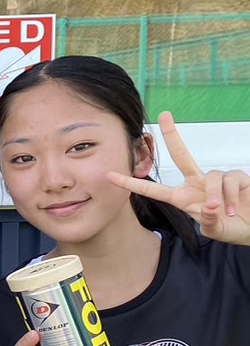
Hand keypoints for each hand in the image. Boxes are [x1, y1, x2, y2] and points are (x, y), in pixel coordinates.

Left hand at [108, 111, 248, 244]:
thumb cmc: (231, 228)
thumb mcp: (215, 229)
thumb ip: (208, 221)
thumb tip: (208, 206)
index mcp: (183, 198)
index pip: (153, 190)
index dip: (131, 184)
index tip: (109, 176)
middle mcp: (197, 184)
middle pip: (182, 155)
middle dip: (173, 135)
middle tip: (164, 115)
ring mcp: (216, 179)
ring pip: (211, 177)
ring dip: (216, 196)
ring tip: (224, 212)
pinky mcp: (236, 177)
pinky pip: (229, 181)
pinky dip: (232, 197)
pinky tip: (235, 207)